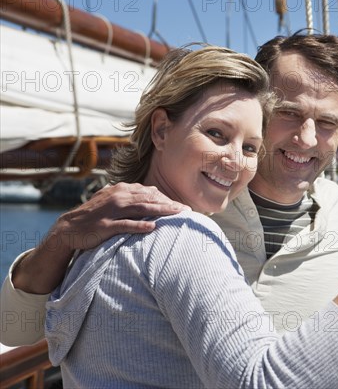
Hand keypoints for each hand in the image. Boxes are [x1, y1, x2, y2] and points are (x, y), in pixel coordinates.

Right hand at [51, 182, 189, 250]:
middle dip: (169, 204)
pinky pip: (124, 225)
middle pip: (149, 199)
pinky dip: (139, 225)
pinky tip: (153, 227)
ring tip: (177, 215)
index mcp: (121, 190)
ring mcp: (111, 211)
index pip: (149, 193)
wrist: (68, 228)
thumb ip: (131, 197)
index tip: (182, 206)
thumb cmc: (95, 216)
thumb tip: (151, 194)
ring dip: (161, 211)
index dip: (166, 199)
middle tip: (187, 210)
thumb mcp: (113, 201)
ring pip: (140, 208)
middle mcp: (117, 197)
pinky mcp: (104, 226)